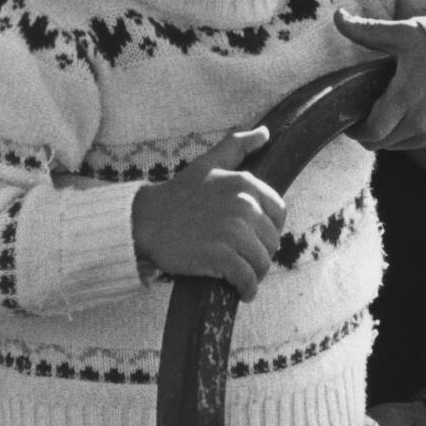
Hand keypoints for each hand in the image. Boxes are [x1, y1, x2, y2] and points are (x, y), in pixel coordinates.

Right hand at [132, 128, 285, 300]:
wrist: (146, 221)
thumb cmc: (180, 194)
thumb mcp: (209, 163)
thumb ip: (237, 145)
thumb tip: (265, 132)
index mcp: (244, 183)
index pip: (278, 213)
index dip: (268, 228)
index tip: (254, 237)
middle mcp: (242, 205)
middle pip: (271, 241)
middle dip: (260, 254)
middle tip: (243, 260)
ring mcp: (232, 231)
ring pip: (262, 262)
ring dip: (256, 275)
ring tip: (243, 278)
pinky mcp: (220, 257)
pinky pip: (248, 279)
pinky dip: (248, 289)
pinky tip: (241, 292)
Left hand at [334, 13, 425, 148]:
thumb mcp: (403, 34)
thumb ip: (366, 30)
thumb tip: (338, 16)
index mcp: (406, 99)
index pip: (372, 131)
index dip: (356, 130)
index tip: (349, 119)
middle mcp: (421, 122)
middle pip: (381, 143)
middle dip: (368, 133)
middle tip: (363, 115)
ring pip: (398, 146)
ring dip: (387, 135)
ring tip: (383, 113)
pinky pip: (417, 144)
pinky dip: (405, 136)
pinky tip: (404, 115)